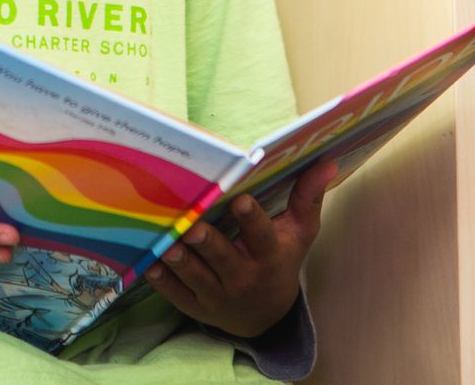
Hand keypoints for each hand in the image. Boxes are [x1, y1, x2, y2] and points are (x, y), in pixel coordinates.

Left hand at [144, 158, 336, 338]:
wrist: (266, 315)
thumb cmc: (281, 259)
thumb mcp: (300, 232)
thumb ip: (307, 197)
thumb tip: (326, 160)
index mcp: (269, 256)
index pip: (262, 236)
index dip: (252, 220)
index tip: (241, 200)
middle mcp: (243, 277)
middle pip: (222, 258)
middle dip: (208, 243)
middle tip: (193, 225)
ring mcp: (217, 294)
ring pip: (195, 277)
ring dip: (180, 260)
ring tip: (167, 242)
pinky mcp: (196, 305)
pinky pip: (176, 294)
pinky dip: (162, 280)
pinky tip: (148, 262)